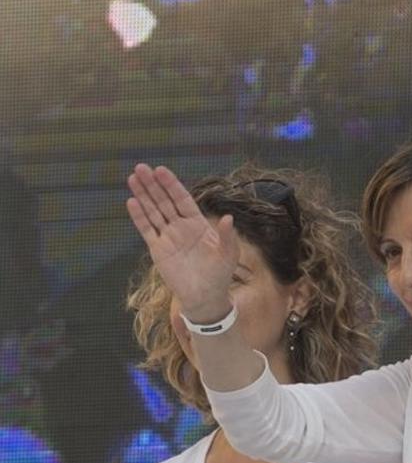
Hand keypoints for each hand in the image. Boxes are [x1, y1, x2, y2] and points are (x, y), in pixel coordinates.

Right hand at [126, 164, 238, 320]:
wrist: (205, 296)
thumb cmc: (220, 274)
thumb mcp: (228, 254)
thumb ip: (226, 236)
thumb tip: (228, 218)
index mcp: (198, 224)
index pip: (182, 199)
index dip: (172, 185)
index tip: (161, 170)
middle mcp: (181, 227)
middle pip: (164, 201)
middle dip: (153, 184)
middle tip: (141, 167)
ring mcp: (168, 237)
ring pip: (153, 211)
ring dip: (143, 195)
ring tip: (133, 177)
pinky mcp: (157, 249)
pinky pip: (147, 230)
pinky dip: (139, 217)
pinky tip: (131, 202)